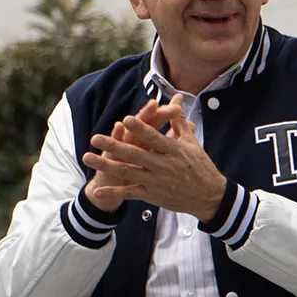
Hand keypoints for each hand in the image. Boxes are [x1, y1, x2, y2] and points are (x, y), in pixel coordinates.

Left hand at [82, 93, 229, 219]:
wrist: (208, 196)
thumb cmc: (199, 165)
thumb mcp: (190, 142)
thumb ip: (178, 121)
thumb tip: (174, 99)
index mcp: (172, 150)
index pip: (154, 138)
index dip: (140, 129)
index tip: (126, 119)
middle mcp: (162, 166)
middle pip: (135, 154)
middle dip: (114, 146)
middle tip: (96, 137)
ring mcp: (156, 181)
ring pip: (127, 172)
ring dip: (106, 165)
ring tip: (87, 158)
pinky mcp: (152, 195)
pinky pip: (130, 193)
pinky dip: (113, 192)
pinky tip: (97, 190)